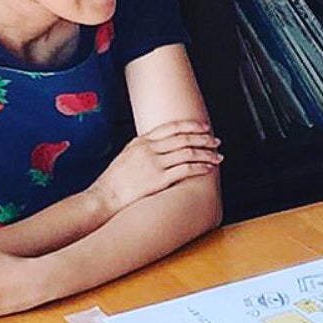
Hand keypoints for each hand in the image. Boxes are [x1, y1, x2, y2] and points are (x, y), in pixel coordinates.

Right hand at [92, 120, 220, 217]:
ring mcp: (154, 164)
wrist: (105, 196)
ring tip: (218, 156)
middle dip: (203, 138)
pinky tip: (209, 168)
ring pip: (188, 152)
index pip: (171, 127)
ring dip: (206, 153)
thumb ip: (144, 148)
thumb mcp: (127, 155)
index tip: (204, 127)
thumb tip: (159, 145)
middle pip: (183, 138)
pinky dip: (200, 167)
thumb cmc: (115, 180)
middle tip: (216, 141)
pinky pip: (186, 169)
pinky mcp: (159, 179)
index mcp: (141, 141)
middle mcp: (149, 149)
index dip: (191, 125)